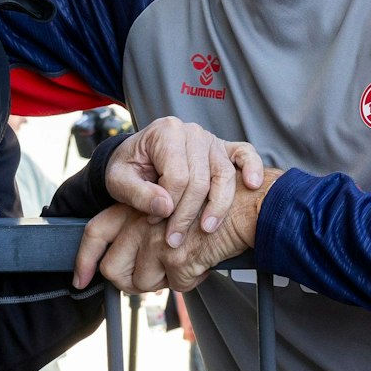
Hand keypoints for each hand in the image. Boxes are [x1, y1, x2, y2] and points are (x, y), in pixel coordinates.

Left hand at [74, 171, 277, 292]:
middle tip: (148, 280)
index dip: (85, 260)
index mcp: (136, 206)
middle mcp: (142, 221)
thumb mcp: (173, 208)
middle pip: (113, 269)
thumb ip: (148, 228)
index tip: (79, 281)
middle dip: (128, 283)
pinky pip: (174, 288)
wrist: (249, 205)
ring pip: (141, 284)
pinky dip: (189, 281)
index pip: (95, 231)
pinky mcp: (177, 258)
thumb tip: (131, 264)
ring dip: (161, 283)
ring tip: (183, 264)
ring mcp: (158, 240)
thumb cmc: (214, 206)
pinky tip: (201, 264)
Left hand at [101, 117, 264, 252]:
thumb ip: (138, 194)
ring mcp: (211, 139)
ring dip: (218, 206)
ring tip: (207, 229)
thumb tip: (166, 208)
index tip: (154, 222)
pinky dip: (252, 167)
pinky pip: (245, 154)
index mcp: (166, 132)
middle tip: (174, 239)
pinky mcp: (224, 148)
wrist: (137, 157)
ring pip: (224, 174)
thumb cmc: (129, 168)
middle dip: (188, 214)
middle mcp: (192, 132)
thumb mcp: (118, 180)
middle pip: (200, 179)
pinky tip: (252, 184)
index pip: (176, 176)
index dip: (168, 205)